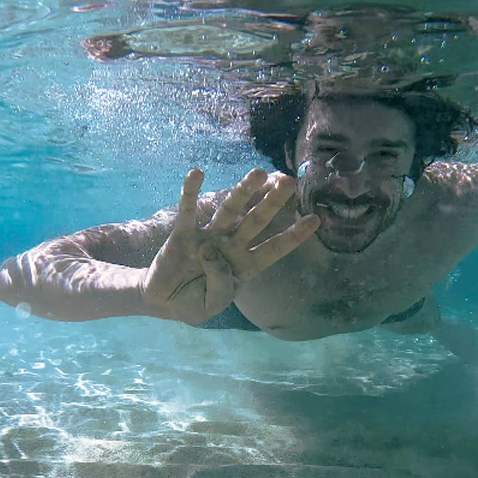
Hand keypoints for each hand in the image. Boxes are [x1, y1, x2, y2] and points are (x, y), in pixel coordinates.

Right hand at [142, 168, 318, 324]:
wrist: (163, 302)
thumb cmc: (193, 303)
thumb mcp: (213, 304)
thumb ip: (220, 282)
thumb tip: (211, 250)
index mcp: (245, 265)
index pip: (274, 248)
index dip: (294, 236)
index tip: (315, 220)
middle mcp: (230, 245)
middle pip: (256, 220)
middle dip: (272, 202)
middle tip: (289, 182)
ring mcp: (208, 236)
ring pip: (229, 209)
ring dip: (243, 191)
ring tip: (258, 173)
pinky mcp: (183, 234)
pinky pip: (188, 210)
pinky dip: (190, 192)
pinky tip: (197, 174)